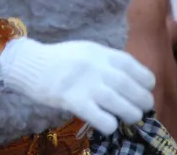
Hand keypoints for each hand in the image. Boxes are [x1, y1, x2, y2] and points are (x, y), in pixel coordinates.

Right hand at [0, 37, 154, 135]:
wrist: (31, 65)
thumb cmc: (60, 59)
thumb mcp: (87, 51)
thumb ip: (107, 61)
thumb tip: (132, 79)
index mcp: (101, 53)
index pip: (134, 66)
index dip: (145, 81)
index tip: (146, 89)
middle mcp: (97, 67)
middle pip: (131, 87)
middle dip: (143, 101)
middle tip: (141, 108)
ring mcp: (86, 84)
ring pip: (121, 104)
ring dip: (131, 114)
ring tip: (130, 118)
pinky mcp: (74, 101)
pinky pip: (102, 118)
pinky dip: (111, 124)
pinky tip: (109, 124)